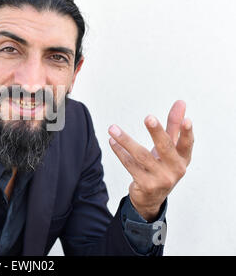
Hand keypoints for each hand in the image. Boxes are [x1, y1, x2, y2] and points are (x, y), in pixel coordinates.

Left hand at [108, 100, 193, 221]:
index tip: (187, 120)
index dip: (187, 132)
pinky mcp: (146, 185)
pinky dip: (120, 152)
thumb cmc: (162, 166)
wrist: (151, 198)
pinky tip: (112, 141)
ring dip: (125, 140)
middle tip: (149, 117)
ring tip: (112, 129)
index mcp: (183, 158)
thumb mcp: (170, 148)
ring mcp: (161, 179)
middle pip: (165, 147)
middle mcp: (175, 169)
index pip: (186, 144)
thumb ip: (174, 125)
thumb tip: (181, 102)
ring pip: (141, 155)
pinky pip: (130, 164)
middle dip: (156, 132)